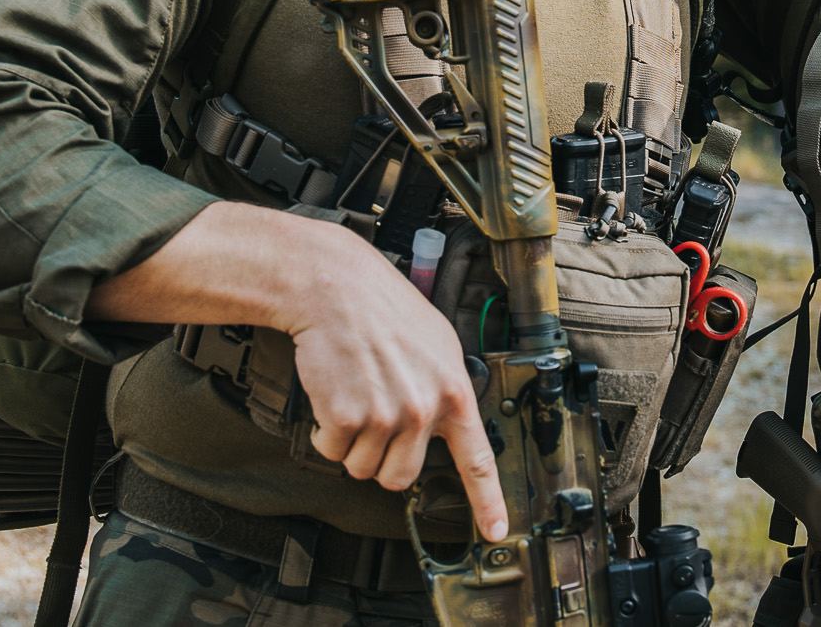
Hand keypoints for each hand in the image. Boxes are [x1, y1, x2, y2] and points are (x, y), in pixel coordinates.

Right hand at [279, 221, 506, 540]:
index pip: (477, 459)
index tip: (496, 530)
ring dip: (351, 445)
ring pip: (363, 469)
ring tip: (354, 398)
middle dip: (383, 460)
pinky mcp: (346, 417)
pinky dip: (325, 433)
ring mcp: (385, 416)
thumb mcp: (437, 344)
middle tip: (375, 423)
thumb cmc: (383, 311)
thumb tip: (445, 426)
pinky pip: (331, 452)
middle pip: (401, 478)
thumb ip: (445, 390)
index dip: (488, 501)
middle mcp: (423, 409)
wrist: (335, 290)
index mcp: (453, 391)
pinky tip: (333, 396)